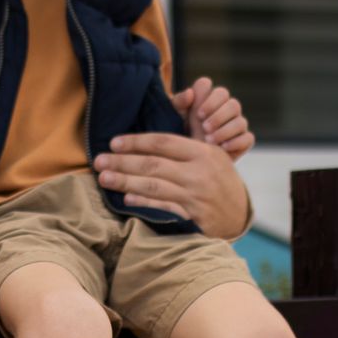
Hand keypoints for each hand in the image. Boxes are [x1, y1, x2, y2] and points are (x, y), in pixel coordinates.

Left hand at [93, 133, 249, 239]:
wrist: (239, 213)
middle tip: (98, 161)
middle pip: (153, 164)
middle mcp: (199, 173)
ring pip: (154, 186)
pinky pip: (163, 207)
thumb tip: (158, 122)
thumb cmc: (218, 179)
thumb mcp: (211, 154)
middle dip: (122, 162)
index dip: (136, 141)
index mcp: (202, 152)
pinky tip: (126, 198)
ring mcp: (195, 195)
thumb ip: (186, 140)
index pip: (163, 142)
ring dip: (125, 182)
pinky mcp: (193, 216)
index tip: (114, 142)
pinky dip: (144, 202)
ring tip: (103, 178)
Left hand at [172, 77, 254, 159]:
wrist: (191, 162)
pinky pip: (248, 138)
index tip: (198, 114)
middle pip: (232, 103)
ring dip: (224, 130)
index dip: (207, 98)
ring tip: (209, 140)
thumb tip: (189, 92)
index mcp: (207, 99)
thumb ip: (179, 104)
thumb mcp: (176, 120)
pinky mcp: (244, 141)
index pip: (209, 86)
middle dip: (218, 116)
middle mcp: (225, 109)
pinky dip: (235, 142)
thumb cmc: (182, 135)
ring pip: (240, 121)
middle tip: (204, 128)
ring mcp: (236, 124)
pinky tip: (222, 148)